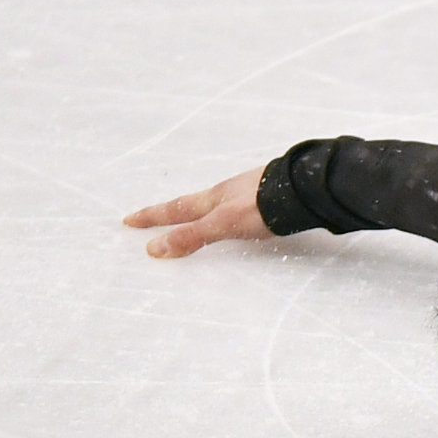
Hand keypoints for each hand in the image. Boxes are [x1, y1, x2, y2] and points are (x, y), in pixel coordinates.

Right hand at [123, 168, 276, 258]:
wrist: (308, 189)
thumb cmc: (264, 206)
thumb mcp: (223, 224)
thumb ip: (191, 236)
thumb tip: (152, 249)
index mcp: (214, 198)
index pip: (176, 209)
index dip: (153, 216)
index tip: (129, 219)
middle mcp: (230, 191)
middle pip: (196, 202)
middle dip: (174, 211)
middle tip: (157, 214)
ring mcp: (252, 190)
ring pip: (219, 200)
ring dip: (203, 209)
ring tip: (197, 214)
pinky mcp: (272, 194)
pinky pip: (241, 202)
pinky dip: (228, 209)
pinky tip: (242, 213)